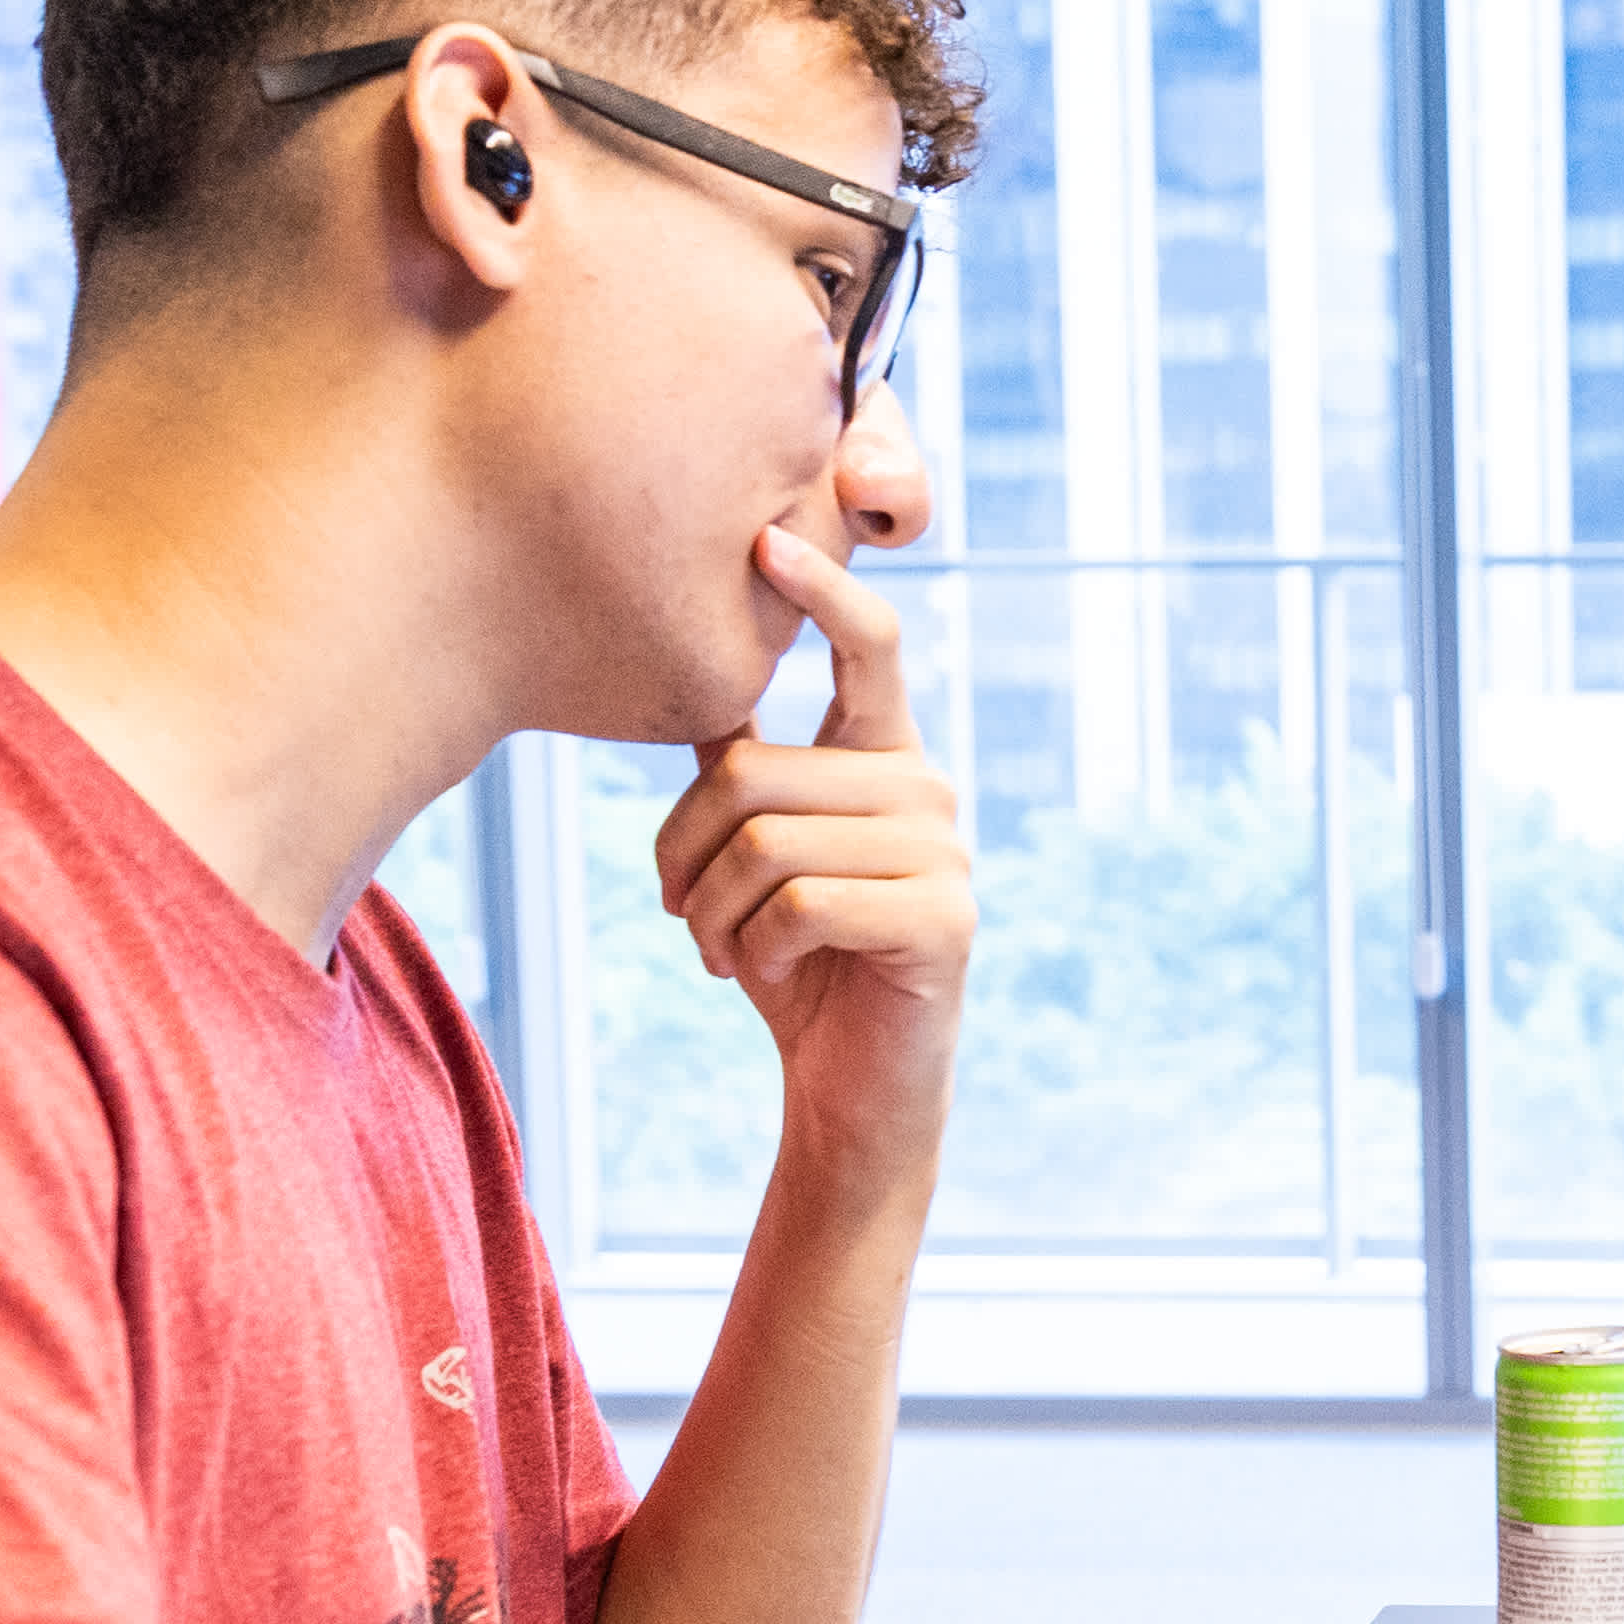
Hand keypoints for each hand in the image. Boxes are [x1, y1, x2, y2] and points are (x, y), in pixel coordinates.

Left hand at [653, 524, 970, 1153]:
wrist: (852, 1084)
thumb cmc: (799, 960)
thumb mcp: (760, 850)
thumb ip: (746, 765)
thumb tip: (691, 667)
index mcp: (886, 756)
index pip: (870, 649)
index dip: (822, 591)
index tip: (767, 539)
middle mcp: (928, 790)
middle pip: (757, 772)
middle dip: (686, 850)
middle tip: (678, 908)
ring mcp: (945, 854)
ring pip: (766, 844)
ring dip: (712, 913)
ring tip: (718, 950)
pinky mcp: (943, 922)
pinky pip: (800, 905)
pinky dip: (753, 948)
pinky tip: (760, 973)